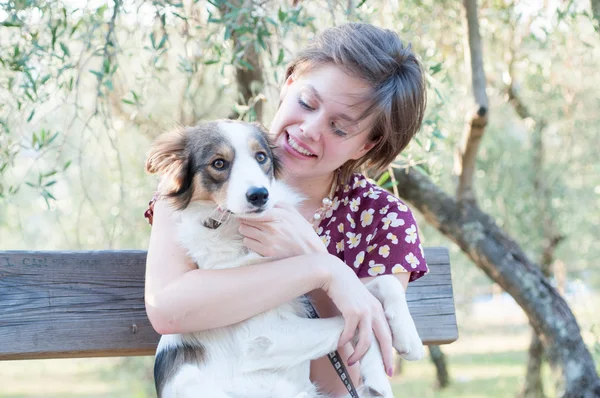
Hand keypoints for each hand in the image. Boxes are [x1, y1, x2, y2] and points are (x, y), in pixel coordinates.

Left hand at [238, 202, 326, 257]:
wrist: (311, 253)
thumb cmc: (303, 233)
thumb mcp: (294, 214)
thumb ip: (280, 206)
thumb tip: (267, 204)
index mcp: (278, 215)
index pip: (253, 211)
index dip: (246, 211)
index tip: (243, 212)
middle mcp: (271, 227)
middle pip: (245, 220)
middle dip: (245, 220)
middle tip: (249, 222)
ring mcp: (268, 240)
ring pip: (244, 231)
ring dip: (247, 230)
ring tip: (254, 231)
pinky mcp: (266, 252)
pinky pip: (247, 243)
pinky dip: (250, 241)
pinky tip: (257, 241)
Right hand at [321, 257, 393, 374]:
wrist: (334, 273)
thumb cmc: (343, 288)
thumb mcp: (358, 301)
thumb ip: (362, 315)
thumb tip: (358, 334)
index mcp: (378, 308)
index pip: (388, 332)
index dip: (390, 348)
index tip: (390, 362)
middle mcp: (375, 311)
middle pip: (385, 339)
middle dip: (387, 357)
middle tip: (387, 372)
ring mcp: (365, 311)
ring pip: (366, 341)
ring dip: (359, 354)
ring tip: (352, 362)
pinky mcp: (353, 312)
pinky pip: (350, 334)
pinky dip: (344, 342)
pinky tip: (338, 344)